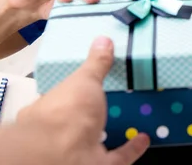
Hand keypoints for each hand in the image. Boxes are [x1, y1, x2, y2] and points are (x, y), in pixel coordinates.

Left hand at [14, 36, 149, 164]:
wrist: (66, 155)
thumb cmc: (67, 111)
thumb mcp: (83, 79)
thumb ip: (95, 63)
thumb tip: (103, 39)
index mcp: (47, 110)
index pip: (58, 98)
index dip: (71, 92)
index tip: (88, 84)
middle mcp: (59, 133)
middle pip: (76, 121)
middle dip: (90, 114)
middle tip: (112, 100)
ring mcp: (77, 151)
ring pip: (95, 141)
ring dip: (111, 132)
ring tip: (131, 117)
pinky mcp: (97, 164)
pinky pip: (117, 157)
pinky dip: (131, 149)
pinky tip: (144, 138)